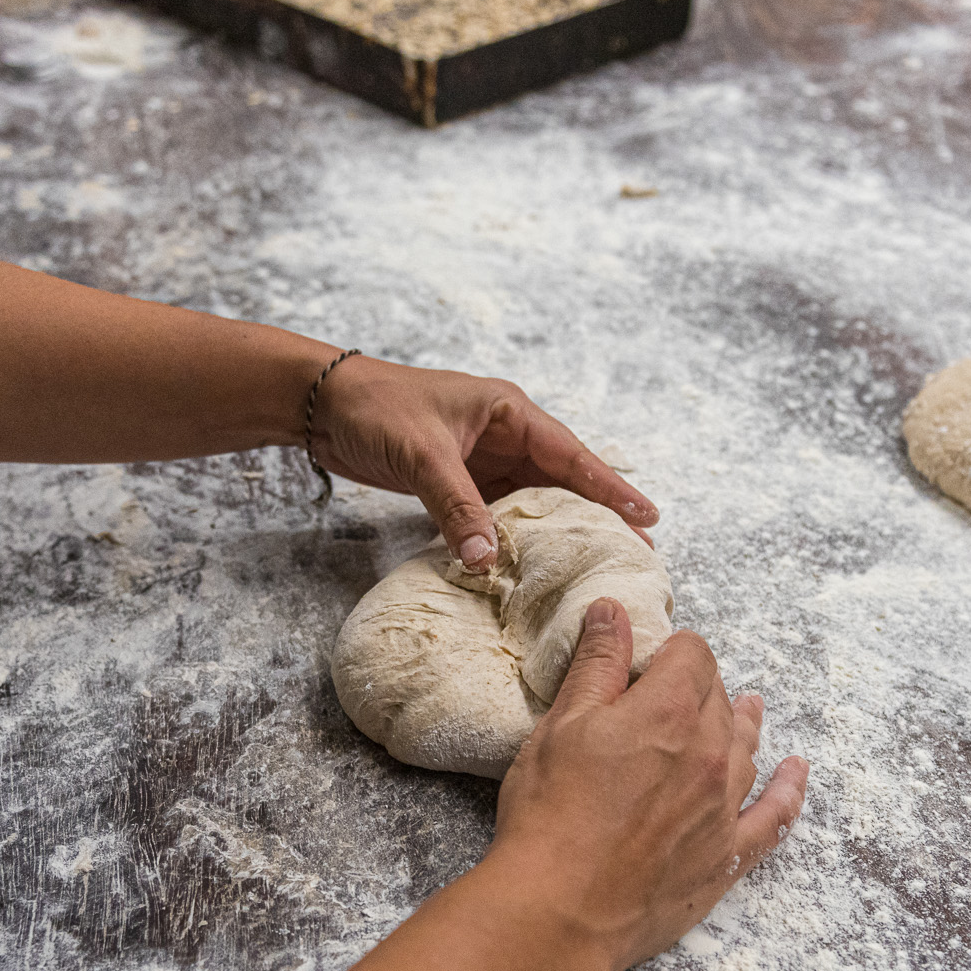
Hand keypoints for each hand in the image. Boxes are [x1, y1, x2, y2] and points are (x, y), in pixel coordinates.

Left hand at [310, 355, 656, 571]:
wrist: (323, 404)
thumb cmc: (375, 407)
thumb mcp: (422, 455)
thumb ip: (456, 507)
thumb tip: (485, 560)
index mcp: (508, 412)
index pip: (571, 455)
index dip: (610, 487)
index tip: (647, 516)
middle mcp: (504, 435)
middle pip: (562, 481)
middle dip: (596, 515)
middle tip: (635, 554)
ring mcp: (482, 459)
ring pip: (531, 500)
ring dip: (556, 530)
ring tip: (591, 565)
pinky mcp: (457, 481)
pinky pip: (495, 513)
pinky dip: (510, 539)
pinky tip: (526, 566)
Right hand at [489, 600, 808, 970]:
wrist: (561, 912)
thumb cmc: (550, 817)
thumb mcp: (561, 726)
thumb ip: (596, 665)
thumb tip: (613, 611)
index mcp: (669, 712)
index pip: (692, 654)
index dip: (672, 650)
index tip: (654, 657)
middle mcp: (711, 753)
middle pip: (721, 699)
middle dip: (700, 687)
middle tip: (676, 690)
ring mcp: (725, 807)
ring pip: (748, 748)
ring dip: (745, 724)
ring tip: (749, 707)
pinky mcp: (727, 856)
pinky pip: (776, 817)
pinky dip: (789, 791)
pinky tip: (796, 773)